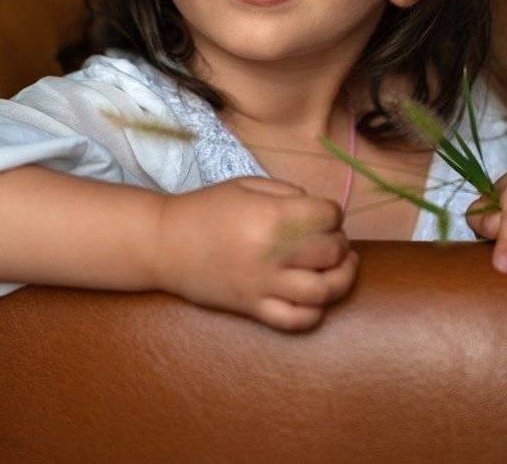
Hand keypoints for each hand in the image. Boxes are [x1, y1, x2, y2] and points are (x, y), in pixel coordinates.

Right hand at [152, 177, 359, 331]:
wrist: (164, 243)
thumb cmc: (205, 209)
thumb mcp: (246, 185)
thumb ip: (287, 192)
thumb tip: (319, 210)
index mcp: (272, 216)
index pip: (328, 216)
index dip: (333, 213)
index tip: (325, 215)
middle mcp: (273, 253)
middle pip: (331, 252)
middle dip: (340, 243)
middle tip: (332, 240)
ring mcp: (264, 285)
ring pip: (324, 291)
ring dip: (341, 278)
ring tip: (341, 268)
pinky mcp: (254, 309)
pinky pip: (297, 320)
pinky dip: (316, 312)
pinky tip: (317, 298)